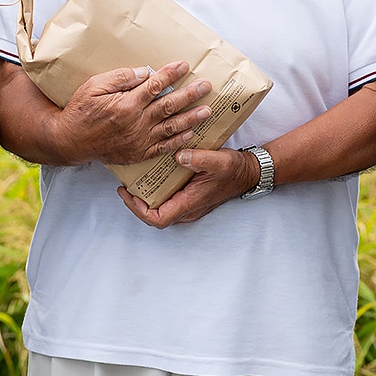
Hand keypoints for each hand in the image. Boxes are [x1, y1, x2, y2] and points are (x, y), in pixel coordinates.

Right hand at [49, 63, 212, 166]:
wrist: (70, 141)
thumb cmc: (80, 111)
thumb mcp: (93, 86)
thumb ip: (120, 78)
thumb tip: (144, 73)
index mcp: (127, 104)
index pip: (155, 86)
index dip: (171, 74)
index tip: (184, 65)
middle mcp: (137, 123)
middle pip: (169, 106)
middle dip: (190, 94)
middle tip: (206, 86)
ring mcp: (139, 140)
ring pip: (171, 127)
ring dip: (191, 118)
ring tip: (207, 111)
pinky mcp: (138, 152)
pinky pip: (163, 147)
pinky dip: (178, 141)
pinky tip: (190, 133)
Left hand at [120, 147, 257, 227]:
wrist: (249, 172)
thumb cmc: (234, 169)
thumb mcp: (218, 160)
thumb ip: (199, 159)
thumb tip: (178, 156)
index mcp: (190, 203)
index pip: (158, 219)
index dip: (138, 210)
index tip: (128, 193)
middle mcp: (187, 208)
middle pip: (155, 216)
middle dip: (136, 204)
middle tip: (126, 186)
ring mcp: (189, 205)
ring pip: (160, 209)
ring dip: (146, 198)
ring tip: (135, 180)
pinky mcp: (190, 198)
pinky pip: (168, 201)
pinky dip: (157, 192)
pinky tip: (152, 176)